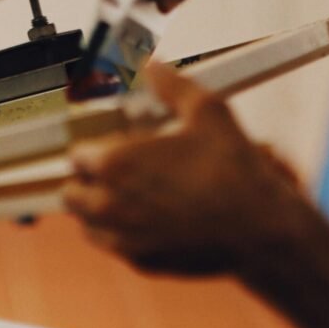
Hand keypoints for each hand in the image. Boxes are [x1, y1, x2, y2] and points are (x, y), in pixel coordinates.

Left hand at [61, 61, 313, 275]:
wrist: (257, 228)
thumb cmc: (232, 169)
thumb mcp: (206, 111)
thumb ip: (170, 85)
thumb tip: (152, 65)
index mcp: (113, 164)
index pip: (77, 155)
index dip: (94, 149)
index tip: (112, 147)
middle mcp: (107, 204)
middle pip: (71, 193)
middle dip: (87, 181)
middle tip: (114, 173)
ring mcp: (121, 238)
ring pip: (86, 224)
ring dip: (97, 210)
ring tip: (126, 198)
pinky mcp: (138, 262)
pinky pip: (113, 247)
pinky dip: (119, 234)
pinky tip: (145, 221)